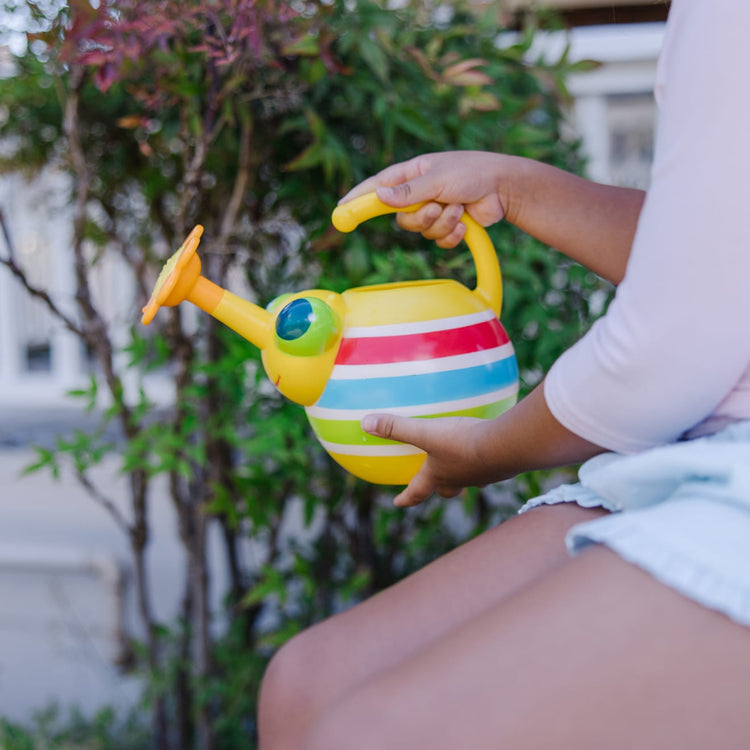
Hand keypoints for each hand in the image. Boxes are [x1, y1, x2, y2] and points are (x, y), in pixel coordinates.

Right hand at [339, 151, 512, 248]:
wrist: (503, 188)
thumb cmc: (471, 172)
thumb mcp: (437, 179)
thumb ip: (408, 192)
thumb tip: (379, 198)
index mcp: (412, 174)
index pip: (377, 187)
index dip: (358, 199)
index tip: (341, 210)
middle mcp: (419, 193)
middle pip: (401, 219)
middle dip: (421, 217)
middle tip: (436, 206)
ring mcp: (433, 210)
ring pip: (421, 232)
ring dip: (442, 223)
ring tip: (459, 207)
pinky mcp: (448, 226)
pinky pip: (439, 241)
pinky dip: (452, 233)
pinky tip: (465, 221)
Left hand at [361, 413, 495, 507]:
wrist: (507, 446)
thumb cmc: (462, 442)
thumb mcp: (426, 432)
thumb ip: (397, 427)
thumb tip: (365, 423)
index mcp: (440, 476)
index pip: (418, 492)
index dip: (406, 498)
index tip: (397, 503)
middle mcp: (461, 479)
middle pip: (447, 489)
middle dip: (439, 488)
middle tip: (435, 485)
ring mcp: (484, 475)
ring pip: (470, 478)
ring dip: (464, 474)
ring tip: (465, 464)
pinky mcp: (503, 466)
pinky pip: (490, 464)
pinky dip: (486, 459)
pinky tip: (490, 447)